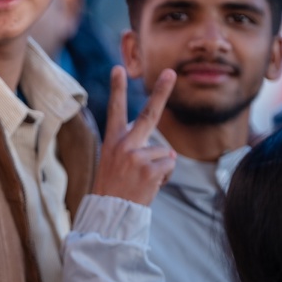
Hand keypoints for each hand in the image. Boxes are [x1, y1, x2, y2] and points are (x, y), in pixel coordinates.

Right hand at [92, 66, 176, 206]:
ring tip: (142, 181)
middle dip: (161, 92)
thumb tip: (168, 151)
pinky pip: (169, 166)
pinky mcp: (150, 169)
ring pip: (164, 152)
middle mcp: (123, 144)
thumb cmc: (114, 188)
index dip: (117, 89)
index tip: (118, 68)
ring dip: (160, 167)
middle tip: (172, 72)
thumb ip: (137, 150)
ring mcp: (136, 155)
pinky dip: (164, 178)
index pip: (115, 110)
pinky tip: (148, 186)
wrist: (110, 212)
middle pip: (148, 114)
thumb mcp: (115, 163)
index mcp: (112, 141)